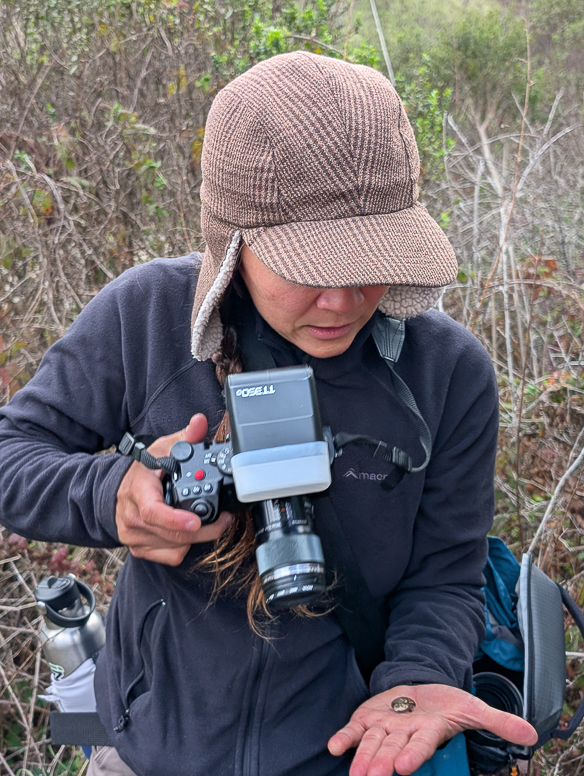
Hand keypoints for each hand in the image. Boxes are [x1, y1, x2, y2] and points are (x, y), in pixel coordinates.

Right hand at [115, 414, 231, 564]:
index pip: (153, 511)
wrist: (116, 492)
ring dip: (196, 537)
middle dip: (204, 529)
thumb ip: (184, 437)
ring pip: (174, 546)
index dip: (176, 519)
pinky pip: (170, 556)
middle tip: (224, 518)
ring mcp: (135, 536)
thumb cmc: (142, 471)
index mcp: (138, 492)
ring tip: (208, 521)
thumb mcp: (161, 448)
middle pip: (172, 533)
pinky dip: (184, 547)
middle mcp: (133, 518)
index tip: (196, 521)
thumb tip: (200, 423)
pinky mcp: (140, 549)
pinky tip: (188, 532)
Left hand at [328, 683, 536, 775]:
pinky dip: (344, 738)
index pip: (421, 747)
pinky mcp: (367, 718)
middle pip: (392, 751)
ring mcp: (383, 728)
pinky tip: (333, 746)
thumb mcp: (472, 708)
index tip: (404, 767)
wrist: (422, 688)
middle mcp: (403, 736)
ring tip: (356, 773)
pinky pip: (353, 730)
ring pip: (372, 744)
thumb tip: (531, 734)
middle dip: (383, 764)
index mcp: (428, 734)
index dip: (413, 757)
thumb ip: (497, 723)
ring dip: (363, 758)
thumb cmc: (446, 704)